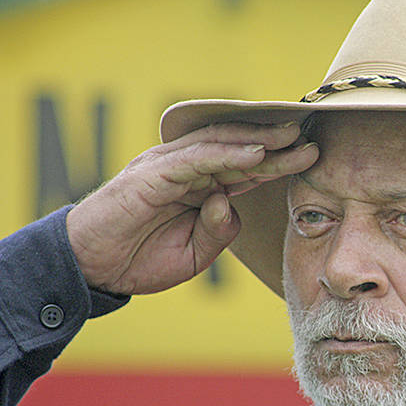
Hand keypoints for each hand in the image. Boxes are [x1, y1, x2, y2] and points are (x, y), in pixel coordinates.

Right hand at [66, 121, 317, 294]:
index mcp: (202, 187)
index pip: (248, 169)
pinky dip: (226, 154)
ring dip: (257, 140)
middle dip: (277, 144)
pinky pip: (195, 159)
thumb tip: (232, 204)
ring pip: (220, 145)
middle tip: (312, 137)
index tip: (313, 157)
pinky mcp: (151, 174)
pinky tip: (255, 154)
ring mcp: (169, 168)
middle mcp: (188, 170)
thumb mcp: (195, 253)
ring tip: (290, 137)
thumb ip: (220, 230)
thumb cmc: (140, 258)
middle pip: (240, 149)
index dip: (280, 162)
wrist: (91, 268)